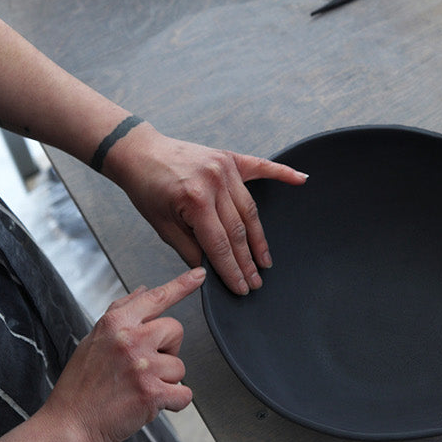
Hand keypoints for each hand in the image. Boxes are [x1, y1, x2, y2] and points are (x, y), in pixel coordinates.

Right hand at [40, 269, 203, 441]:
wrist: (70, 423)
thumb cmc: (80, 385)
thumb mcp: (93, 339)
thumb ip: (121, 312)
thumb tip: (144, 291)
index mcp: (114, 323)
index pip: (155, 297)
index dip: (182, 285)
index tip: (200, 275)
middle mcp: (130, 340)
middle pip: (175, 330)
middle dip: (167, 348)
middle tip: (144, 365)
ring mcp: (142, 367)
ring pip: (179, 366)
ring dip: (166, 380)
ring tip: (138, 388)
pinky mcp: (152, 394)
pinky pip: (184, 394)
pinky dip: (173, 403)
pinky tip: (150, 404)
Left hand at [104, 126, 306, 294]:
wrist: (140, 153)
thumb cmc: (146, 189)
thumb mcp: (161, 225)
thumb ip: (189, 248)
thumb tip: (210, 270)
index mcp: (195, 200)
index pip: (219, 244)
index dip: (231, 270)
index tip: (242, 288)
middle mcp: (214, 182)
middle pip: (238, 230)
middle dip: (247, 261)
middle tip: (256, 282)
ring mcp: (224, 167)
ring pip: (249, 209)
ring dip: (259, 237)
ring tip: (265, 260)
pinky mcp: (228, 157)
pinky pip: (260, 166)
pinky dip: (281, 172)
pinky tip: (301, 179)